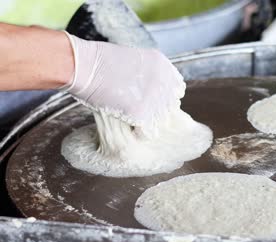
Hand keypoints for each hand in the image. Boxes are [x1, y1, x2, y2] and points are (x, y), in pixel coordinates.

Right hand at [64, 33, 185, 129]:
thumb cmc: (101, 63)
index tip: (149, 100)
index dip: (163, 99)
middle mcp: (164, 82)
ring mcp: (155, 98)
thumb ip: (150, 76)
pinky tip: (127, 123)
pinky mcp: (143, 113)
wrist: (84, 65)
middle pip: (170, 109)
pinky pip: (148, 132)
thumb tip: (157, 94)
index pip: (176, 91)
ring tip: (129, 114)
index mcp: (163, 66)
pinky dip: (138, 132)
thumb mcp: (135, 60)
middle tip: (136, 109)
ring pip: (160, 122)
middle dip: (156, 112)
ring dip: (147, 122)